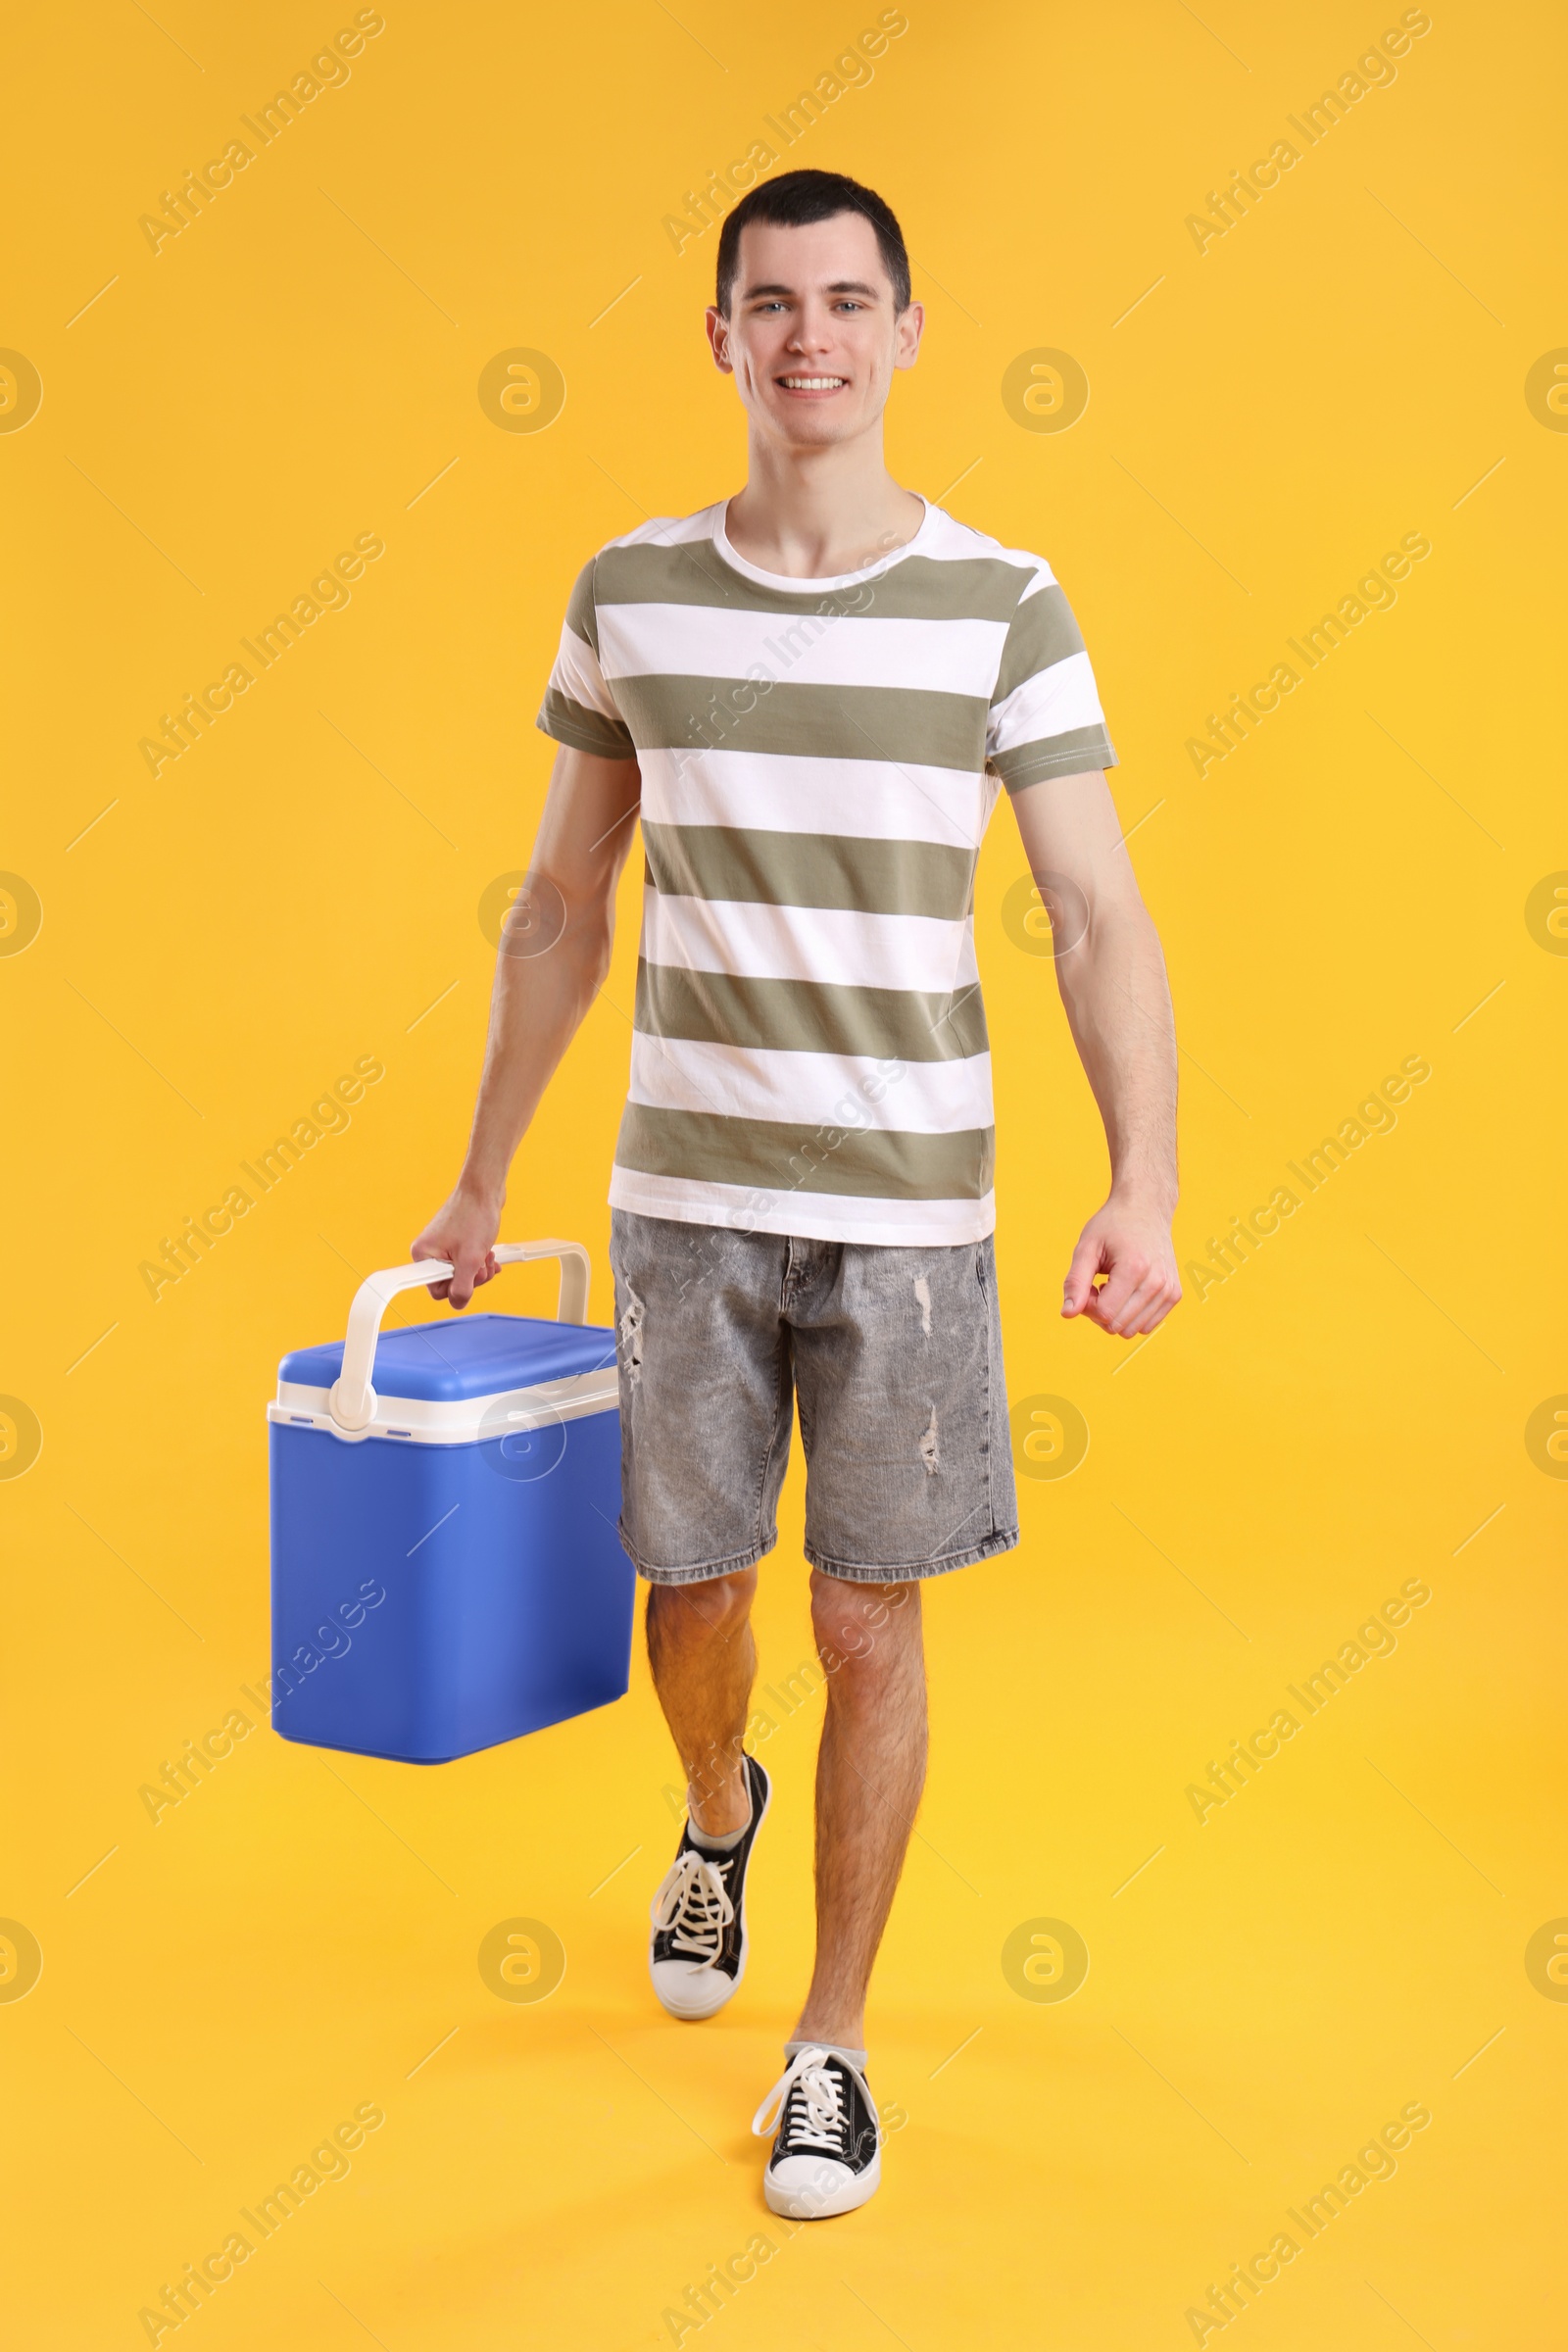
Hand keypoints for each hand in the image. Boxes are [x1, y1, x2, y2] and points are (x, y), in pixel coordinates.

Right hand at [411, 1185, 502, 1309]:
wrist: (484, 1189)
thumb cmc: (475, 1217)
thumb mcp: (471, 1259)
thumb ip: (463, 1287)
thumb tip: (458, 1302)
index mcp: (423, 1256)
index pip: (437, 1291)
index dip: (457, 1288)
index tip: (470, 1276)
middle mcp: (428, 1252)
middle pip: (451, 1284)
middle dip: (473, 1278)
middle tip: (482, 1263)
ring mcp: (442, 1247)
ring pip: (462, 1274)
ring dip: (479, 1269)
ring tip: (487, 1254)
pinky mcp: (454, 1243)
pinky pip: (466, 1263)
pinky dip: (479, 1262)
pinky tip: (489, 1255)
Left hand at [1062, 1192, 1180, 1337]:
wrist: (1146, 1208)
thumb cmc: (1113, 1225)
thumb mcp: (1087, 1247)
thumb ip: (1075, 1282)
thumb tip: (1067, 1314)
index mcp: (1135, 1269)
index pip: (1104, 1314)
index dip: (1087, 1305)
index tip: (1086, 1284)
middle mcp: (1157, 1282)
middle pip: (1117, 1326)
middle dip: (1099, 1311)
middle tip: (1097, 1284)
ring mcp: (1169, 1290)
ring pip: (1131, 1330)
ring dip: (1115, 1314)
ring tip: (1112, 1286)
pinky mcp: (1174, 1295)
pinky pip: (1146, 1325)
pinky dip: (1130, 1314)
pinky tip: (1127, 1290)